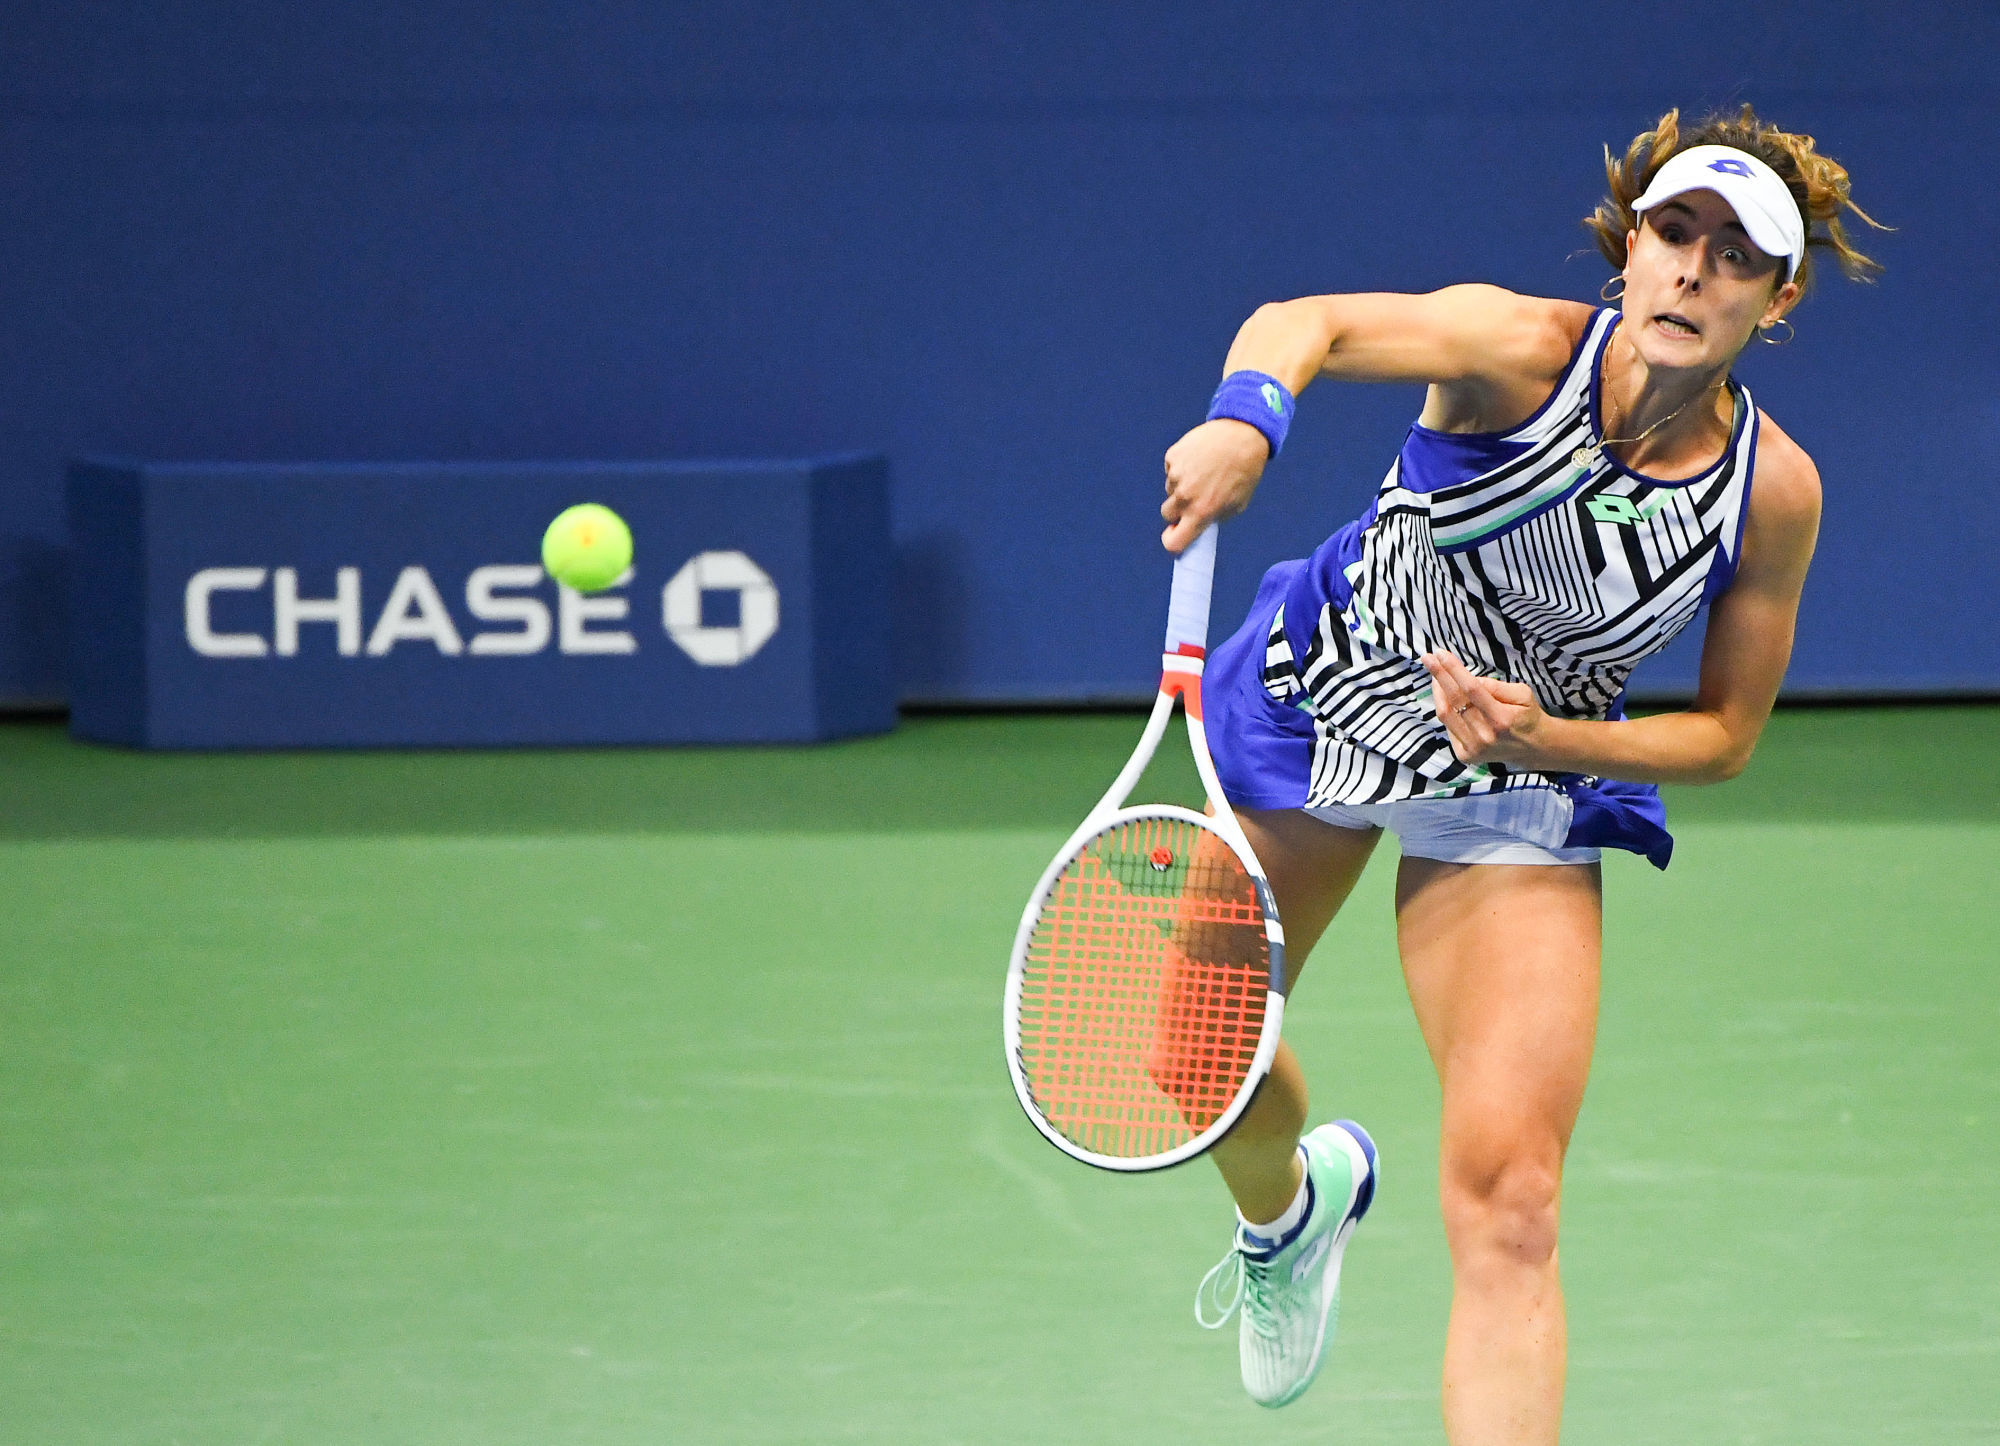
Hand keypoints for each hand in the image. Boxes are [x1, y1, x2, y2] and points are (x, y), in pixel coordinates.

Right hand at [1161, 419, 1267, 552]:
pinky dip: (1181, 467)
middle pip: (1167, 513)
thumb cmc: (1244, 471)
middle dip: (1178, 510)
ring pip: (1170, 489)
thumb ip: (1214, 517)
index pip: (1173, 542)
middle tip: (1195, 498)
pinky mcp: (1172, 456)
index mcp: (1201, 512)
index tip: (1175, 536)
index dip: (1172, 542)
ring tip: (1204, 471)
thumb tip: (1198, 523)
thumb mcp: (1237, 503)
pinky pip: (1171, 469)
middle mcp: (1185, 496)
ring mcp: (1175, 475)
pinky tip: (1199, 459)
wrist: (1242, 434)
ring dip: (1182, 485)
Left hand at [1419, 649, 1550, 767]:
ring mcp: (1473, 748)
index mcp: (1501, 719)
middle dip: (1439, 676)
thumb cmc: (1527, 716)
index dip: (1454, 670)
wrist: (1533, 748)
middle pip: (1455, 700)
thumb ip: (1496, 686)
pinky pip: (1448, 727)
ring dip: (1437, 692)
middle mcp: (1485, 736)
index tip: (1440, 654)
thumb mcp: (1522, 694)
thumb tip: (1470, 679)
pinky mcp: (1465, 755)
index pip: (1471, 689)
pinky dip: (1446, 709)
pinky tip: (1447, 698)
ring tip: (1435, 676)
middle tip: (1428, 658)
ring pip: (1446, 714)